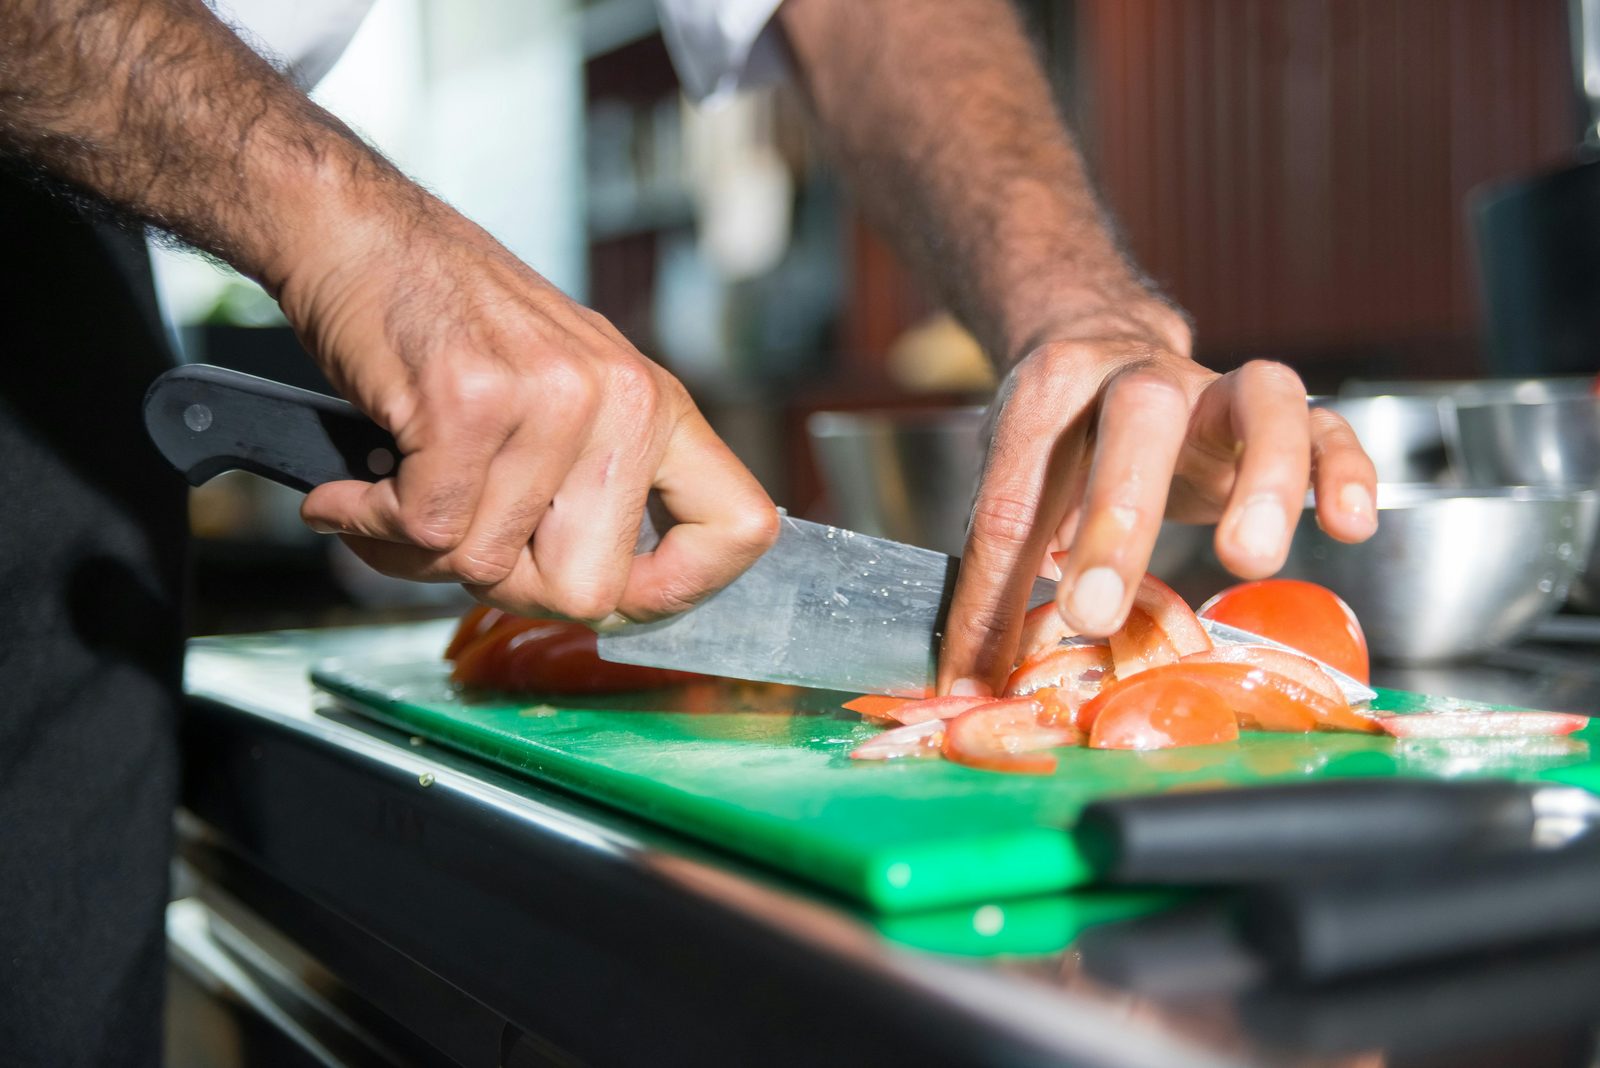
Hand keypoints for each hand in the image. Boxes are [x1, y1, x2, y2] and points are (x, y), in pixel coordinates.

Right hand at [276, 198, 778, 622]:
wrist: (359, 231)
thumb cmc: (452, 323)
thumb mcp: (566, 393)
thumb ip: (600, 486)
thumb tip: (610, 602)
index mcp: (657, 405)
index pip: (740, 528)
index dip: (682, 591)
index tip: (621, 600)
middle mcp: (622, 399)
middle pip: (588, 592)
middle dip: (509, 587)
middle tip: (462, 535)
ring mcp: (551, 398)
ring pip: (488, 567)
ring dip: (421, 551)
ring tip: (400, 488)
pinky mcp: (468, 400)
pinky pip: (425, 531)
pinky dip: (371, 524)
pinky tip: (354, 492)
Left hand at [937, 304, 1377, 694]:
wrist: (1106, 346)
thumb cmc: (1060, 437)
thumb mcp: (1017, 487)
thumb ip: (1002, 573)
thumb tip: (974, 679)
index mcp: (1050, 390)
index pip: (1017, 494)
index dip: (994, 589)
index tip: (979, 669)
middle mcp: (1137, 375)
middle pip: (1139, 419)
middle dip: (1118, 517)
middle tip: (1093, 613)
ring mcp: (1215, 388)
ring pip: (1260, 398)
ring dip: (1263, 478)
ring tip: (1248, 559)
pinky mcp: (1277, 412)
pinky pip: (1326, 426)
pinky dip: (1345, 470)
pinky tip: (1349, 526)